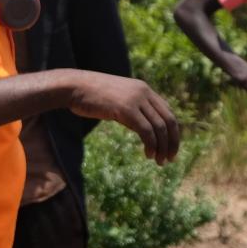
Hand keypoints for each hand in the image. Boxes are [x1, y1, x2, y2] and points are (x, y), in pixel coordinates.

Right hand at [64, 71, 181, 163]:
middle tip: (169, 158)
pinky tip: (148, 154)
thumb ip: (131, 112)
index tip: (170, 147)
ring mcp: (136, 99)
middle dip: (172, 142)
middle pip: (169, 120)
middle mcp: (144, 92)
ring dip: (162, 147)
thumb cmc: (90, 96)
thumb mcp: (117, 102)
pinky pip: (146, 130)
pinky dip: (151, 144)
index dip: (173, 131)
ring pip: (159, 127)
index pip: (168, 111)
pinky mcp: (126, 109)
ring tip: (159, 161)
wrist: (73, 87)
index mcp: (144, 89)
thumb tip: (143, 131)